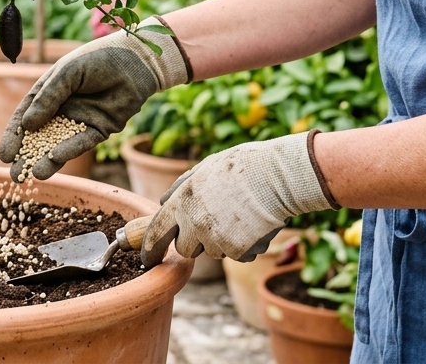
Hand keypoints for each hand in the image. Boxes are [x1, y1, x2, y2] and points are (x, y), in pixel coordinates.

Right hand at [0, 17, 188, 180]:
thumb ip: (48, 98)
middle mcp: (61, 109)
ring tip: (30, 176)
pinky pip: (81, 143)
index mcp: (48, 93)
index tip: (4, 155)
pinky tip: (54, 160)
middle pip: (39, 136)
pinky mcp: (100, 129)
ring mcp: (80, 121)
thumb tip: (27, 125)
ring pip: (59, 145)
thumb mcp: (66, 73)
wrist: (135, 60)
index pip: (25, 117)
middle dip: (26, 156)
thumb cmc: (97, 59)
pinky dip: (68, 152)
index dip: (14, 136)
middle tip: (13, 175)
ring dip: (45, 160)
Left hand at [140, 133, 335, 265]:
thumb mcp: (204, 168)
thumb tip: (163, 203)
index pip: (157, 232)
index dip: (151, 248)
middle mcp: (194, 224)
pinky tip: (253, 224)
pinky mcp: (237, 251)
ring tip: (239, 215)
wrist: (277, 177)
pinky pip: (236, 255)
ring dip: (222, 240)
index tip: (149, 259)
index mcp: (181, 201)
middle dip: (195, 240)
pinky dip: (244, 245)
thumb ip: (180, 187)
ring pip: (213, 251)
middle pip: (186, 249)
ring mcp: (215, 239)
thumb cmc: (242, 167)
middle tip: (214, 221)